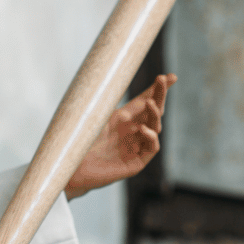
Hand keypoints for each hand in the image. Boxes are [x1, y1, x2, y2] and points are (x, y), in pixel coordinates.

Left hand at [65, 73, 175, 198]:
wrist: (73, 167)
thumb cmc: (81, 142)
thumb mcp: (98, 116)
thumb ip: (110, 101)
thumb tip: (117, 76)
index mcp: (124, 119)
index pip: (144, 101)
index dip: (156, 90)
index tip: (170, 76)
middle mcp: (133, 132)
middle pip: (153, 112)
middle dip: (159, 95)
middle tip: (163, 80)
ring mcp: (136, 147)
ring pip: (155, 128)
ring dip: (154, 115)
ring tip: (150, 103)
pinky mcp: (136, 163)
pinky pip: (151, 148)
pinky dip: (151, 137)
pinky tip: (143, 130)